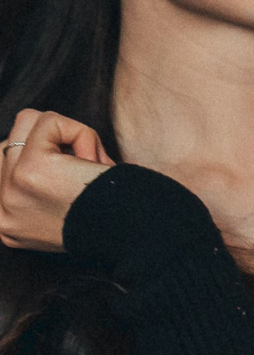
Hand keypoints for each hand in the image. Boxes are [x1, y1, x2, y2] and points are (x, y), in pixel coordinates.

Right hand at [0, 109, 110, 253]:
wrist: (138, 233)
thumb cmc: (115, 214)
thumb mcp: (63, 209)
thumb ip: (37, 184)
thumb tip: (32, 135)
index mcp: (5, 222)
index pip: (0, 163)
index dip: (38, 156)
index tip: (71, 177)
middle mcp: (0, 212)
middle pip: (8, 141)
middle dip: (52, 144)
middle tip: (85, 173)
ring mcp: (9, 191)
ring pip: (27, 123)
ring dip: (68, 136)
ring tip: (89, 167)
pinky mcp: (30, 170)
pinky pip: (49, 122)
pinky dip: (82, 133)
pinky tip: (94, 163)